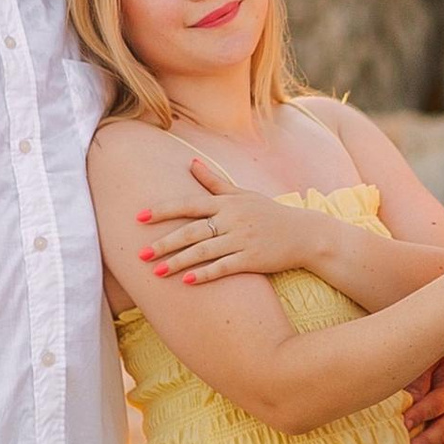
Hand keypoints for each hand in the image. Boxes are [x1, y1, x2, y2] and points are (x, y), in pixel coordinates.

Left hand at [135, 156, 306, 285]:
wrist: (304, 234)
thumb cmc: (269, 213)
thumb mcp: (243, 194)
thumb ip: (215, 182)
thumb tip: (191, 162)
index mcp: (227, 203)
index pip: (189, 204)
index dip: (163, 210)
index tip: (139, 217)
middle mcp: (232, 219)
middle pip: (191, 231)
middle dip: (164, 243)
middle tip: (140, 254)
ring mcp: (242, 239)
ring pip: (204, 251)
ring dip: (178, 262)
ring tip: (156, 272)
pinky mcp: (252, 259)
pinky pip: (224, 267)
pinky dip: (205, 274)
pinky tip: (187, 281)